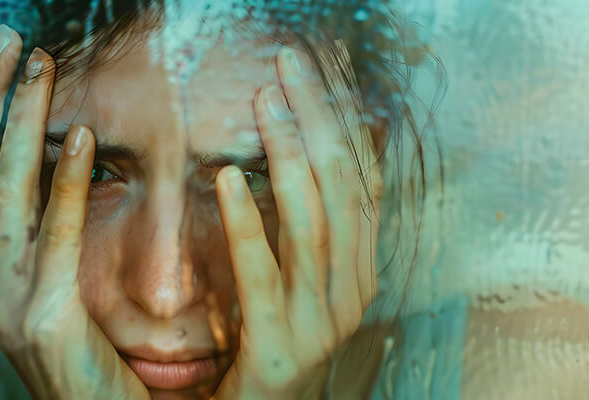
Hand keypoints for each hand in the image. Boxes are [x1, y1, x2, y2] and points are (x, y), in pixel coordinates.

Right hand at [0, 25, 147, 399]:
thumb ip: (39, 231)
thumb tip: (50, 158)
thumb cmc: (84, 355)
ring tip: (37, 66)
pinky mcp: (46, 318)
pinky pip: (55, 237)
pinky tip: (79, 135)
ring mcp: (6, 301)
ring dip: (19, 122)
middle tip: (0, 40)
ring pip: (3, 194)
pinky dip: (66, 183)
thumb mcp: (51, 284)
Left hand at [212, 42, 381, 398]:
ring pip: (315, 223)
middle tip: (287, 63)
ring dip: (290, 156)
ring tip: (265, 103)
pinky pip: (265, 276)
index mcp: (359, 268)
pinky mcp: (282, 349)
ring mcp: (323, 322)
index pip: (361, 177)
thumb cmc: (268, 344)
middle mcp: (353, 290)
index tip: (313, 66)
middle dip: (318, 119)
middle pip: (343, 187)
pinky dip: (248, 225)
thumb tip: (309, 151)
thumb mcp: (296, 279)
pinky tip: (228, 179)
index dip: (340, 117)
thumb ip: (305, 224)